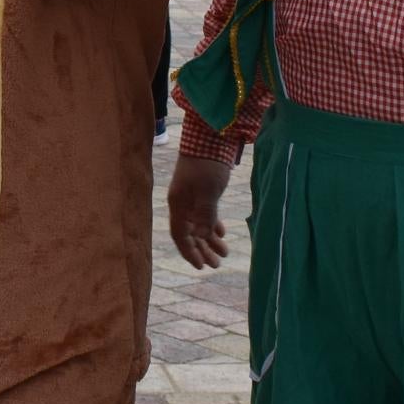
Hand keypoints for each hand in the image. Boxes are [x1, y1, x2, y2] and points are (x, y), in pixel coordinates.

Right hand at [169, 155, 231, 269]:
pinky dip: (213, 224)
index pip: (180, 235)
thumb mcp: (208, 191)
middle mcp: (182, 204)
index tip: (201, 267)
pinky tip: (222, 233)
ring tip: (224, 253)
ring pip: (199, 225)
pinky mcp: (202, 191)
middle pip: (190, 233)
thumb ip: (205, 214)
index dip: (189, 252)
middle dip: (202, 250)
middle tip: (216, 264)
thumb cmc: (208, 164)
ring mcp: (191, 197)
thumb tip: (202, 236)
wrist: (210, 137)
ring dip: (210, 240)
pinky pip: (205, 214)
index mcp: (179, 204)